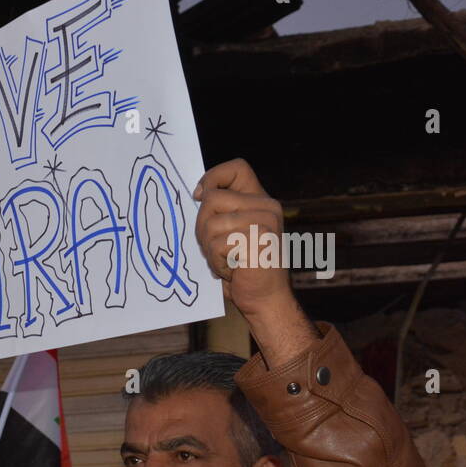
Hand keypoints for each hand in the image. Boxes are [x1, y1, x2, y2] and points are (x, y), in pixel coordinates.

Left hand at [193, 159, 290, 316]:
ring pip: (210, 224)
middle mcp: (267, 206)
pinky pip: (216, 245)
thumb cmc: (242, 268)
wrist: (265, 299)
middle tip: (216, 249)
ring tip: (226, 261)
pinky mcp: (258, 240)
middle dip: (202, 227)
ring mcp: (265, 222)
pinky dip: (216, 262)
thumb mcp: (229, 232)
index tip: (199, 196)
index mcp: (261, 201)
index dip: (213, 177)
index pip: (237, 167)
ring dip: (209, 249)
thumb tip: (198, 194)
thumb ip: (219, 212)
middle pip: (212, 199)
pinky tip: (232, 270)